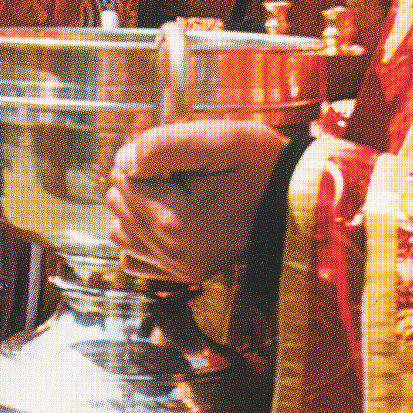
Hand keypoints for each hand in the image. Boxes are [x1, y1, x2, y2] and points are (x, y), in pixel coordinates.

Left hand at [105, 119, 289, 285]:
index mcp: (178, 221)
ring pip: (119, 229)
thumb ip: (163, 144)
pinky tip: (167, 218)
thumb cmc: (262, 165)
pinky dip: (141, 237)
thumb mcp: (222, 138)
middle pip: (117, 202)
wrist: (295, 199)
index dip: (144, 158)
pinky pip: (132, 258)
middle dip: (140, 181)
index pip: (122, 176)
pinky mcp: (183, 275)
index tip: (179, 158)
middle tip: (180, 175)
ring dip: (137, 208)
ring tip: (175, 194)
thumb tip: (124, 160)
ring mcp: (179, 268)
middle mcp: (175, 252)